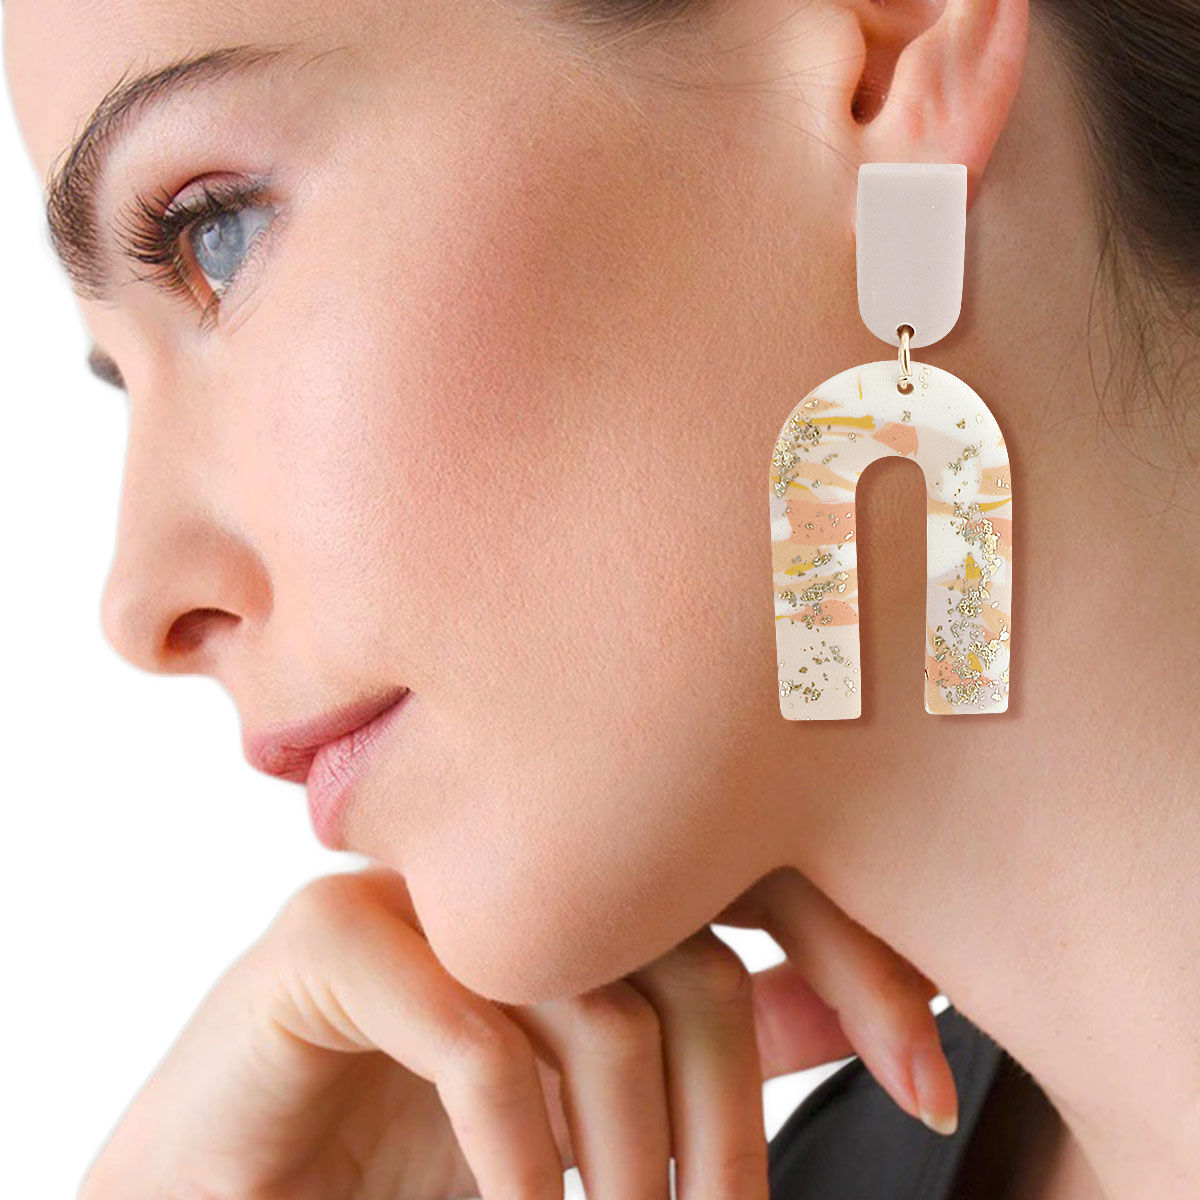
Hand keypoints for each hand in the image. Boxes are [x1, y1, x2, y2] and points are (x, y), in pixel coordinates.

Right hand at [76, 862, 955, 1199]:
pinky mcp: (325, 940)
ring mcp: (416, 882)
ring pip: (592, 988)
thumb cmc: (408, 1138)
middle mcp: (502, 852)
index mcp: (573, 865)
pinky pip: (473, 1031)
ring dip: (629, 1156)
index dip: (853, 961)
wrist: (236, 1184)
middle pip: (685, 933)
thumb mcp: (600, 1099)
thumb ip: (717, 1038)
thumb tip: (860, 1006)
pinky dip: (517, 1146)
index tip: (927, 1084)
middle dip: (736, 1107)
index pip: (746, 864)